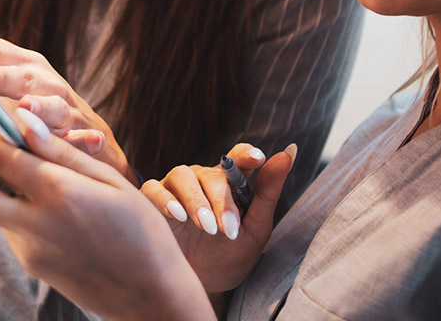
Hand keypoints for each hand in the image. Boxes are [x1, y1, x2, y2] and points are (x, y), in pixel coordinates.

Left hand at [0, 7, 133, 182]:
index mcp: (25, 65)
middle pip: (23, 77)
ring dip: (42, 107)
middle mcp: (48, 83)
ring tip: (26, 108)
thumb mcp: (11, 68)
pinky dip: (87, 139)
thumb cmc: (41, 98)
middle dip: (2, 77)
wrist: (89, 132)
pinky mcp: (89, 138)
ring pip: (56, 108)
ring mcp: (70, 110)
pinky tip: (86, 141)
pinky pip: (88, 140)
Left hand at [0, 105, 216, 320]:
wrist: (150, 297)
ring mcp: (29, 250)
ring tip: (38, 178)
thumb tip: (25, 121)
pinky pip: (10, 228)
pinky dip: (20, 210)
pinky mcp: (32, 265)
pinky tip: (55, 208)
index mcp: (58, 194)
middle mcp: (34, 224)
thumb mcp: (110, 182)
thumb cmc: (142, 233)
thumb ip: (62, 152)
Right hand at [139, 143, 295, 293]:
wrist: (201, 288)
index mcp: (228, 183)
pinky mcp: (151, 203)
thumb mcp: (256, 230)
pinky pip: (153, 189)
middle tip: (227, 229)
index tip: (258, 158)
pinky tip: (178, 216)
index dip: (246, 154)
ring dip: (196, 200)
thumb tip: (289, 152)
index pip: (237, 157)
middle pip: (210, 173)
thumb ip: (268, 192)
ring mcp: (175, 189)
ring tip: (207, 227)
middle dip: (221, 200)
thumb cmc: (229, 258)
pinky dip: (165, 200)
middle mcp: (200, 180)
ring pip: (182, 176)